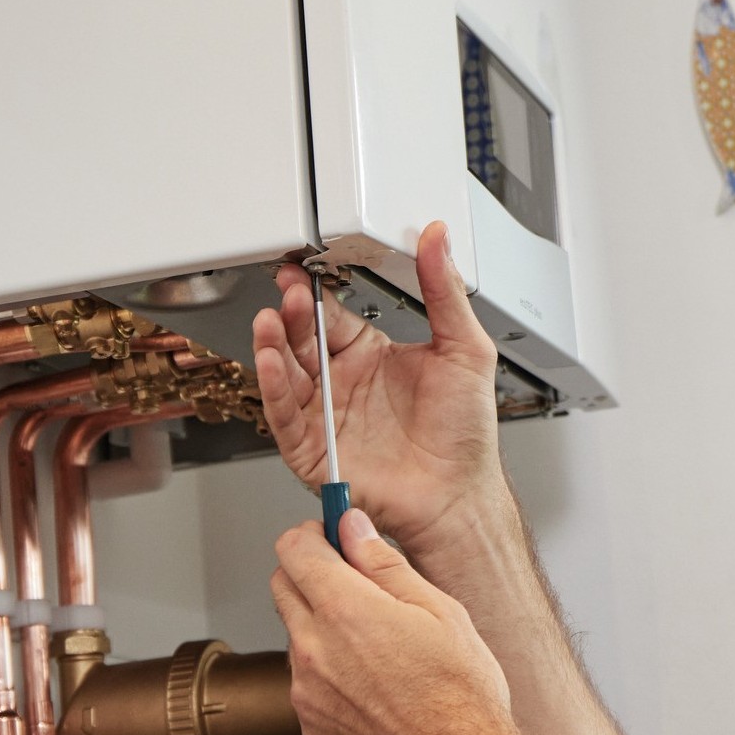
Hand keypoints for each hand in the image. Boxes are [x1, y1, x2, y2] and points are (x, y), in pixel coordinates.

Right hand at [251, 221, 505, 555]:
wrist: (458, 495)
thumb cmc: (464, 436)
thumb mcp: (465, 349)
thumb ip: (445, 291)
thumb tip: (437, 238)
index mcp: (371, 356)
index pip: (332, 315)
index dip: (314, 292)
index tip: (302, 268)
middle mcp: (343, 384)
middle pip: (302, 340)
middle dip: (291, 315)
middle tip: (289, 293)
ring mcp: (325, 417)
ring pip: (286, 373)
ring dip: (273, 346)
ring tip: (271, 320)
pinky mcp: (312, 450)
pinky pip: (285, 415)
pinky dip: (274, 388)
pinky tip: (269, 362)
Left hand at [270, 510, 526, 734]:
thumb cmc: (463, 699)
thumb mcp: (439, 612)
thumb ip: (385, 565)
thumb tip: (354, 530)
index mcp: (345, 611)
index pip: (294, 549)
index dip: (312, 533)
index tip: (331, 535)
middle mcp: (314, 650)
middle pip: (283, 587)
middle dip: (311, 573)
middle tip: (355, 581)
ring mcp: (307, 693)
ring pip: (297, 637)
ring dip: (322, 627)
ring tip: (379, 646)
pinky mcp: (310, 727)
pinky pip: (307, 683)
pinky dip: (329, 673)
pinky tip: (373, 685)